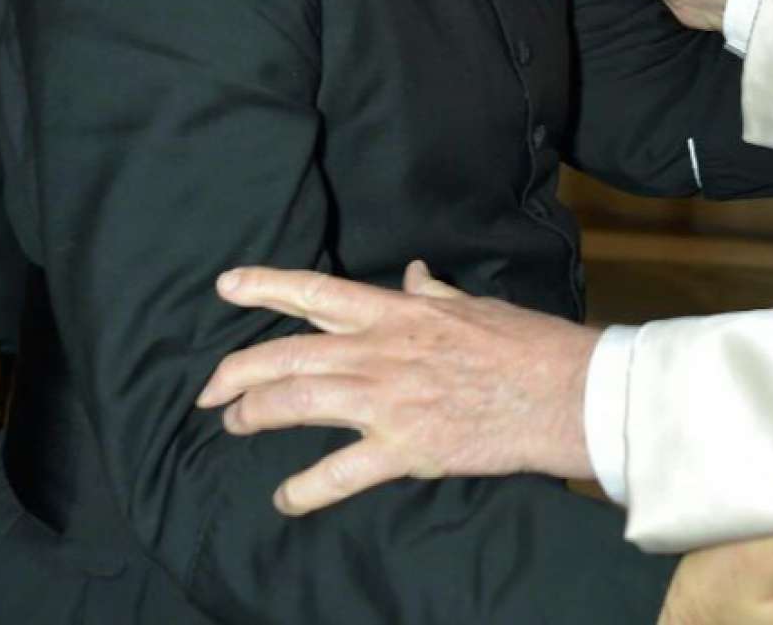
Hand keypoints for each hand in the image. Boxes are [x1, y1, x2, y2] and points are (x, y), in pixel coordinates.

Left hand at [196, 261, 596, 514]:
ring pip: (294, 403)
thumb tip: (414, 274)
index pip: (317, 292)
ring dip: (253, 416)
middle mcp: (381, 351)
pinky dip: (302, 489)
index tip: (226, 286)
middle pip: (286, 354)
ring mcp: (387, 400)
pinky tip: (285, 498)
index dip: (265, 286)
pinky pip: (335, 473)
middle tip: (210, 391)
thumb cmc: (525, 343)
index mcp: (399, 312)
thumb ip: (433, 293)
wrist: (562, 389)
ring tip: (236, 425)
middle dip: (236, 371)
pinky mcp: (402, 447)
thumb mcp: (474, 305)